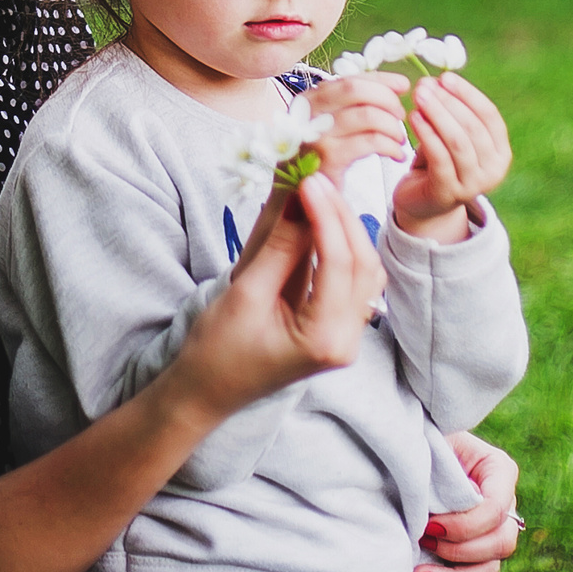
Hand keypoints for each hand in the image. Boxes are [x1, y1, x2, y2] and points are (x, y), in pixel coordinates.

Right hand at [173, 173, 384, 412]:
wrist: (208, 392)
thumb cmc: (217, 351)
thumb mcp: (247, 293)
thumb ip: (280, 246)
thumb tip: (301, 196)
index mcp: (325, 340)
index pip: (340, 263)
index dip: (327, 214)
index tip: (309, 179)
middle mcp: (346, 341)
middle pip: (362, 264)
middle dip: (342, 216)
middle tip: (315, 179)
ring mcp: (347, 337)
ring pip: (364, 270)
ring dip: (346, 230)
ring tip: (317, 197)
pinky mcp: (338, 329)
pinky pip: (353, 280)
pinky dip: (342, 248)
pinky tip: (320, 225)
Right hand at [301, 71, 410, 178]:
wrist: (301, 196)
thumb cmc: (321, 157)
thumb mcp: (330, 123)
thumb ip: (354, 103)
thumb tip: (397, 85)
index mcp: (311, 98)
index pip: (351, 79)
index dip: (382, 80)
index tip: (404, 85)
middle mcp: (310, 111)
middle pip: (356, 90)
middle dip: (386, 99)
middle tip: (401, 115)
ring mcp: (318, 133)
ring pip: (368, 115)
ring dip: (392, 126)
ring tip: (399, 139)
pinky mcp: (330, 157)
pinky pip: (371, 142)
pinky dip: (391, 146)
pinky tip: (397, 155)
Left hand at [393, 73, 511, 241]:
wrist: (422, 203)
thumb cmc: (438, 162)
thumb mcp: (450, 135)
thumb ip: (450, 112)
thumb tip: (437, 80)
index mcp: (501, 152)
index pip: (489, 116)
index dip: (468, 94)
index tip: (445, 77)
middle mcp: (494, 170)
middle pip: (473, 128)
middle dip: (448, 102)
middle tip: (425, 86)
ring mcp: (474, 185)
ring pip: (458, 142)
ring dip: (437, 115)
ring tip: (418, 97)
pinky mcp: (449, 193)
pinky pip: (440, 158)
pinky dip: (426, 134)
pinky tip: (413, 118)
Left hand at [417, 432, 521, 571]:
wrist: (412, 453)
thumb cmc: (423, 441)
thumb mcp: (434, 438)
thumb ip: (441, 454)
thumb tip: (425, 483)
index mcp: (498, 470)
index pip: (496, 508)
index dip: (464, 524)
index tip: (430, 524)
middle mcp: (504, 503)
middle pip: (502, 541)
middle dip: (460, 549)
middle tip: (424, 538)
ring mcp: (493, 530)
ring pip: (491, 566)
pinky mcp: (477, 551)